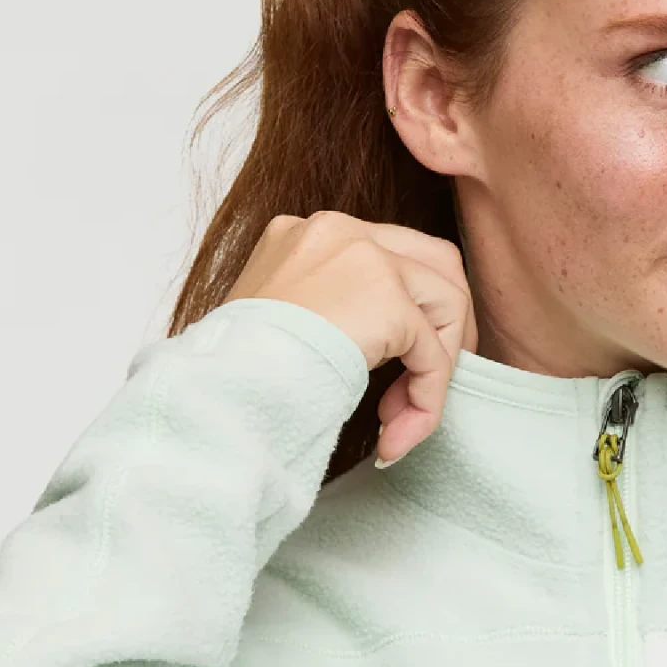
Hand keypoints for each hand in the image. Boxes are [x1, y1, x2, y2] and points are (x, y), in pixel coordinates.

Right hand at [223, 211, 477, 464]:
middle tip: (428, 383)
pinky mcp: (387, 300)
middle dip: (448, 325)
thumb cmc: (234, 370)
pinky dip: (427, 398)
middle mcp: (341, 230)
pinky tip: (396, 435)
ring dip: (438, 370)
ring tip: (403, 422)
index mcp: (310, 232)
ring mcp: (367, 258)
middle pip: (436, 261)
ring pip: (447, 303)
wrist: (218, 389)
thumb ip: (331, 313)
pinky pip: (433, 354)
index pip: (391, 253)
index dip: (411, 311)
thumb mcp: (281, 321)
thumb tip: (376, 345)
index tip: (395, 369)